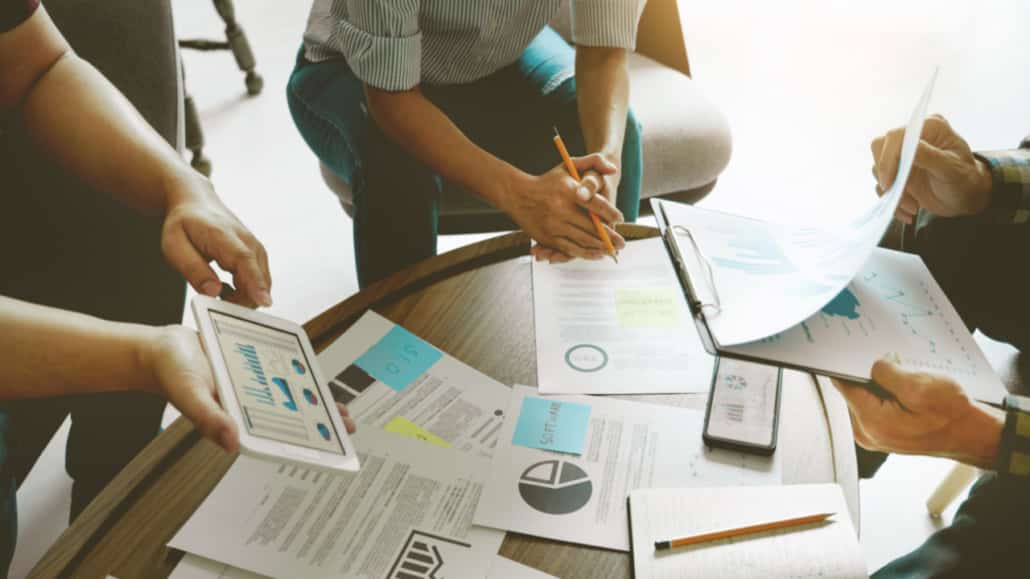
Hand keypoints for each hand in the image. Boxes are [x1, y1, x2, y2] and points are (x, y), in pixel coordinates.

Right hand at [141, 326, 356, 452]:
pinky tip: (312, 379)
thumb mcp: (189, 393)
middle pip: (287, 419)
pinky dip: (294, 378)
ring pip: (286, 399)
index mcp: (234, 420)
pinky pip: (277, 376)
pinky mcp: (250, 371)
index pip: (273, 438)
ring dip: (310, 402)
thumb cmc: (171, 372)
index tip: (328, 447)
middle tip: (347, 424)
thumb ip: (208, 418)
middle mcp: (245, 408)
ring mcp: (249, 390)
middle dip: (316, 423)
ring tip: (338, 408)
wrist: (161, 346)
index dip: (300, 444)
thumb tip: (232, 443)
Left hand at [161, 173, 271, 306]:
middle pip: (257, 278)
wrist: (197, 202)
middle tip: (216, 304)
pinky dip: (246, 291)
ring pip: (261, 283)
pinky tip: (226, 287)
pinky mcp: (258, 255)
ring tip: (216, 289)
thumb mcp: (174, 246)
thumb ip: (192, 269)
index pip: (244, 261)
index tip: (264, 301)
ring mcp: (256, 247)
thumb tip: (213, 292)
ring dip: (243, 297)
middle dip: (243, 301)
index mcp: (223, 235)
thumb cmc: (184, 224)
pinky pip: (259, 281)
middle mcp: (247, 241)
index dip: (255, 283)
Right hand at [504, 154, 626, 261]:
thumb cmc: (548, 181)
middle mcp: (560, 209)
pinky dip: (585, 254)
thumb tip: (613, 169)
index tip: (620, 218)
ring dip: (601, 248)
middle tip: (622, 241)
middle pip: (592, 226)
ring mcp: (554, 225)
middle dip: (610, 236)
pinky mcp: (547, 238)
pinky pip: (570, 249)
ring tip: (613, 250)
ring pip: (583, 240)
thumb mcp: (568, 165)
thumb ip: (593, 161)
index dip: (610, 212)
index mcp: (568, 191)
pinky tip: (597, 255)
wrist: (518, 195)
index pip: (595, 204)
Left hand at [831, 357, 1002, 467]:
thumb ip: (887, 372)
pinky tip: (904, 393)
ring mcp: (872, 435)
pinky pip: (874, 406)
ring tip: (904, 383)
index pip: (843, 386)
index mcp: (872, 422)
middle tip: (893, 367)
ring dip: (879, 386)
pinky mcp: (881, 433)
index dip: (846, 366)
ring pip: (864, 398)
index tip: (849, 352)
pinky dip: (885, 395)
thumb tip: (873, 365)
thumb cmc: (952, 415)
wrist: (971, 434)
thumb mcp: (920, 385)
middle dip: (869, 377)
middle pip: (853, 392)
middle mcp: (866, 433)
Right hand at [871, 114, 993, 223]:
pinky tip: (909, 210)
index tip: (889, 183)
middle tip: (900, 196)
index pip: (896, 136)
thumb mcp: (952, 169)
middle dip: (887, 176)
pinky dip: (892, 201)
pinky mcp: (897, 171)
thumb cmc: (966, 180)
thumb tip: (908, 148)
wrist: (967, 197)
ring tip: (913, 206)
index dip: (888, 158)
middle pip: (879, 149)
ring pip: (878, 169)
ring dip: (892, 192)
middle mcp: (913, 138)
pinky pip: (882, 185)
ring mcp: (903, 155)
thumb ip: (929, 156)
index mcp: (929, 128)